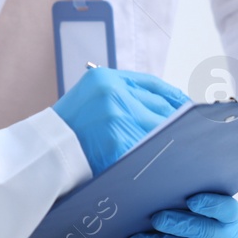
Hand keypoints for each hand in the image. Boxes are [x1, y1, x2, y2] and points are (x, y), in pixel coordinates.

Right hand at [52, 68, 187, 175]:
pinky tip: (162, 159)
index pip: (154, 85)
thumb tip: (167, 106)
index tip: (188, 107)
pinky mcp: (118, 145)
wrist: (46, 148)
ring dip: (168, 140)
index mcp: (108, 79)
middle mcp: (114, 95)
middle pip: (161, 108)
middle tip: (191, 131)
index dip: (174, 97)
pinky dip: (155, 154)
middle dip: (176, 121)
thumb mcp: (93, 93)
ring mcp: (117, 119)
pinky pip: (146, 149)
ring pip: (158, 130)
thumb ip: (125, 93)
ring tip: (179, 148)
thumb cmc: (71, 123)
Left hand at [128, 192, 237, 237]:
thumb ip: (189, 207)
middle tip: (157, 219)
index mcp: (233, 219)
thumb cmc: (199, 235)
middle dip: (179, 224)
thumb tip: (160, 196)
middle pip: (207, 231)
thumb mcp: (201, 217)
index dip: (211, 204)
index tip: (191, 200)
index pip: (229, 210)